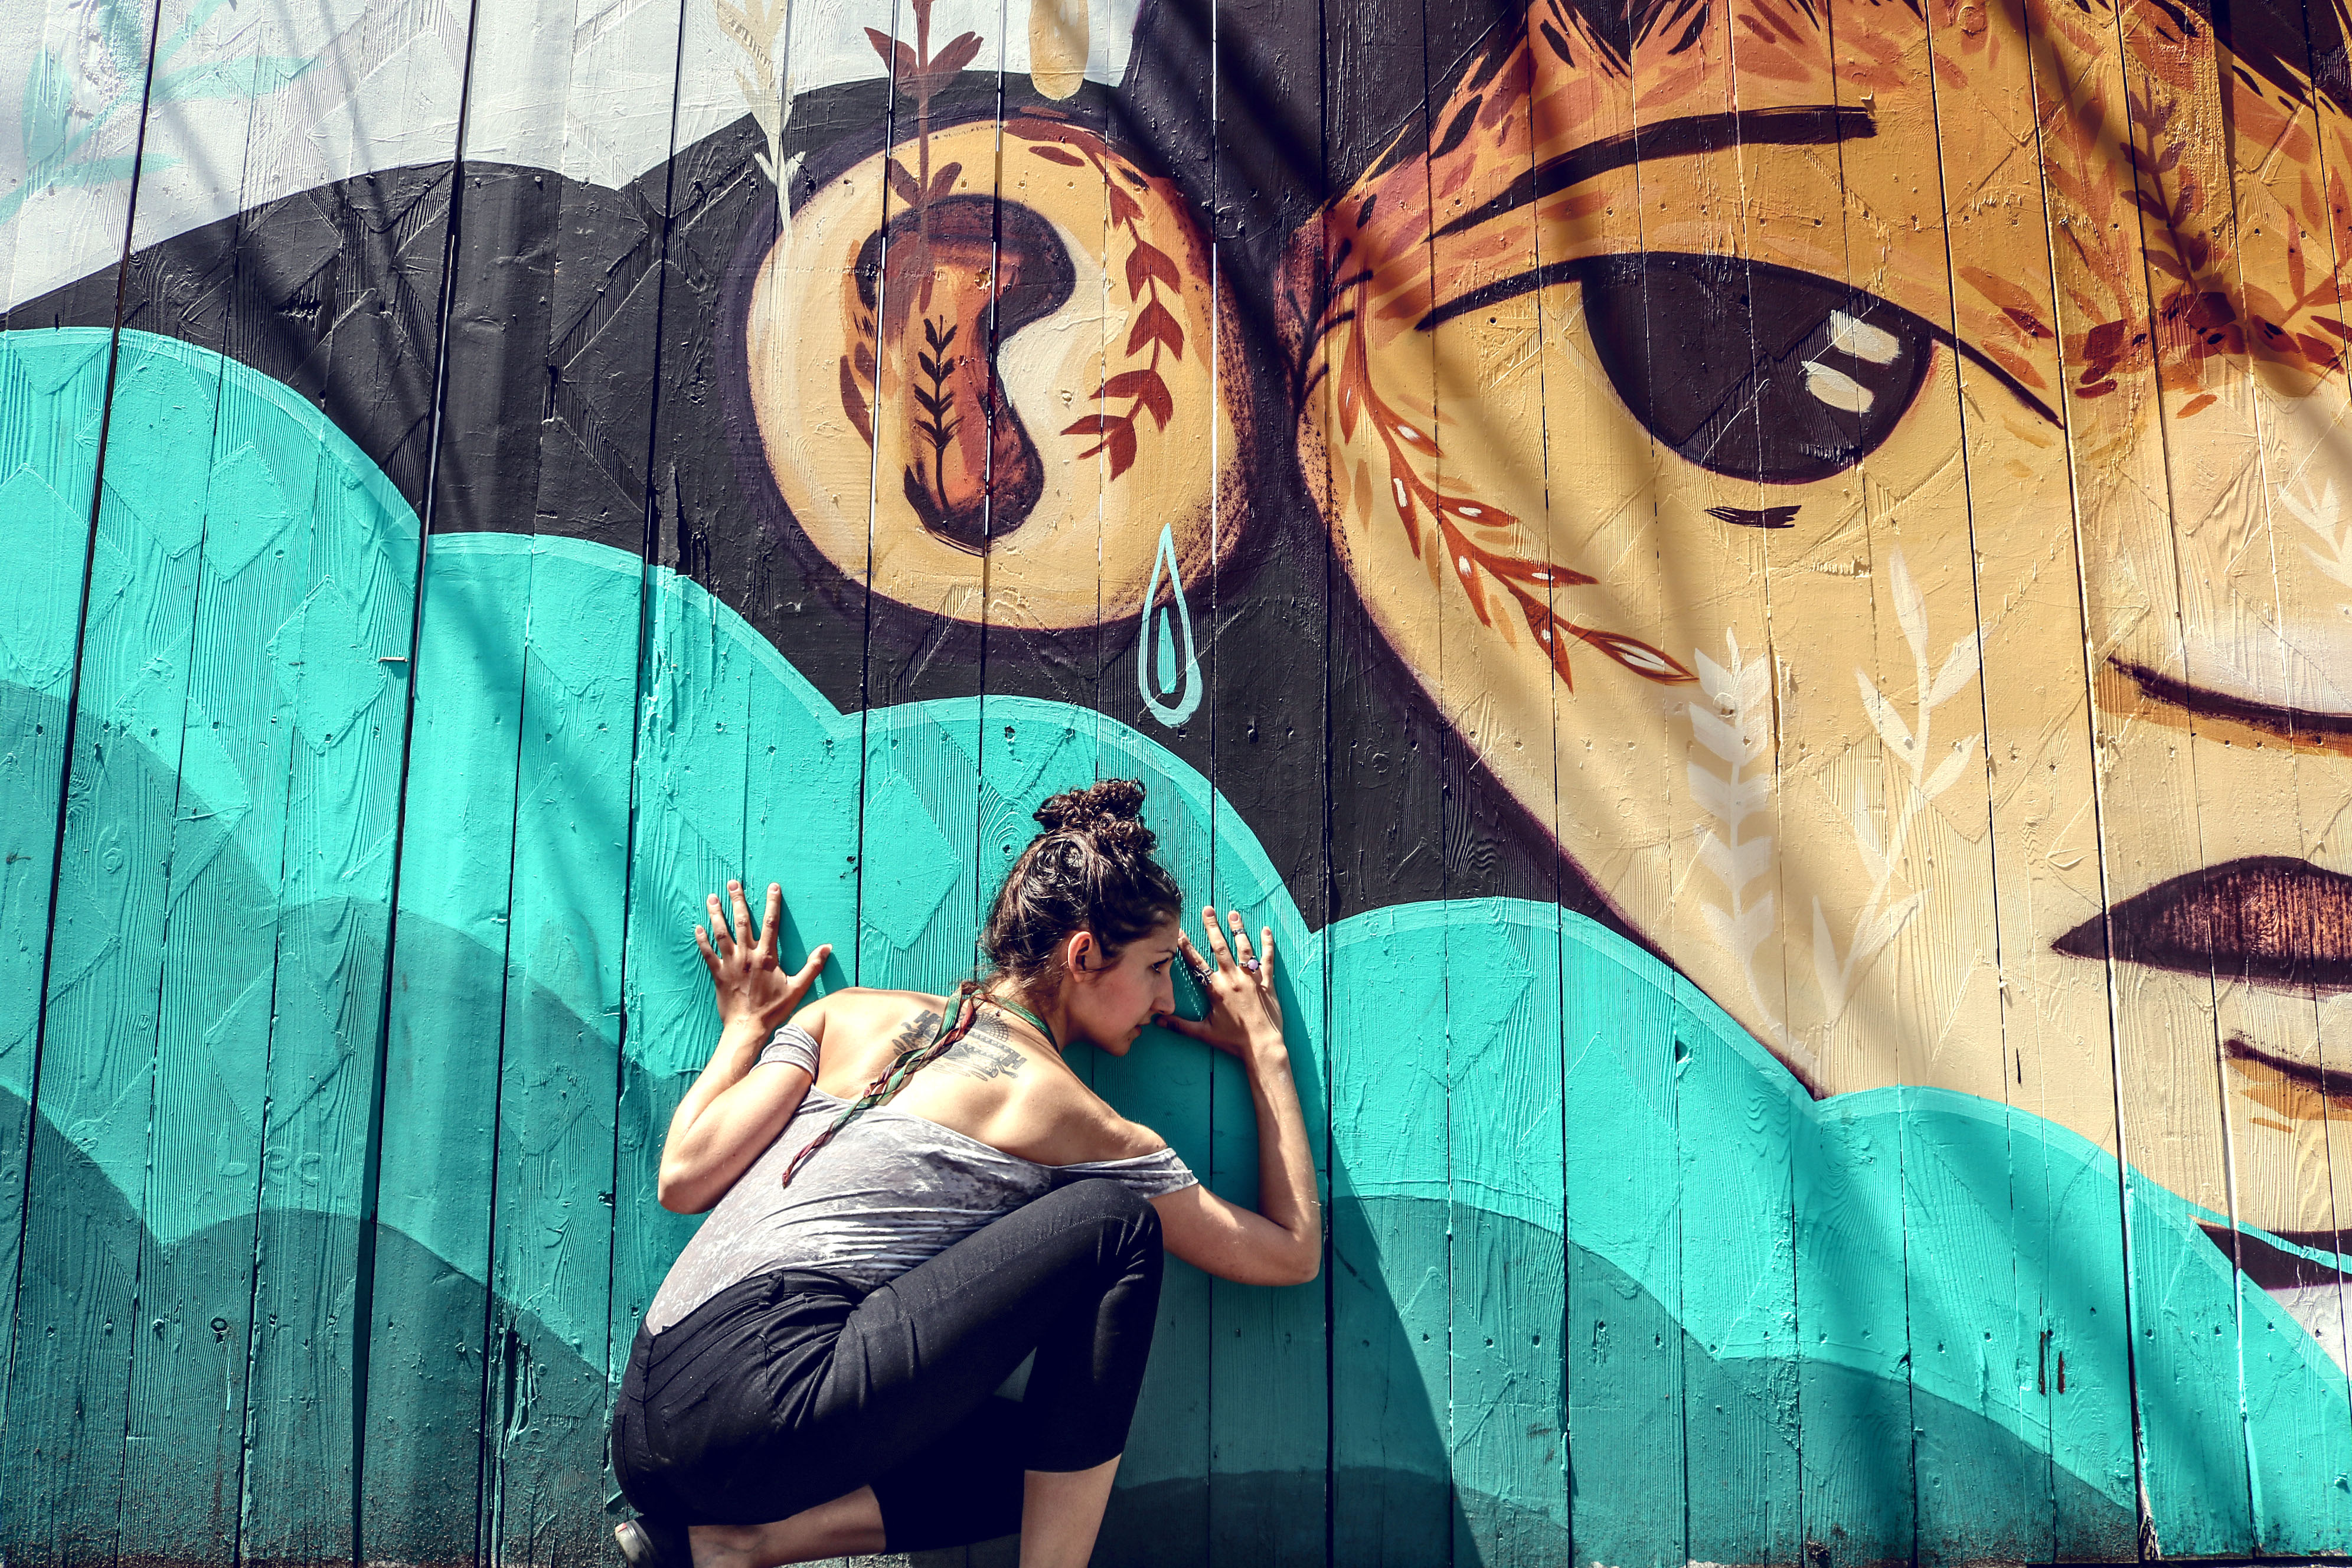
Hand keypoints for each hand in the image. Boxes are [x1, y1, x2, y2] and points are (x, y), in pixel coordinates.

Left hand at [694, 881, 830, 1032]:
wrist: (748, 1027)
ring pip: (721, 933)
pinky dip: (701, 940)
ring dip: (716, 914)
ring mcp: (730, 963)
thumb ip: (812, 966)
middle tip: (733, 883)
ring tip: (712, 897)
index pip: (771, 923)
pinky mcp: (718, 974)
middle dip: (737, 900)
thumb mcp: (798, 988)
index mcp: (766, 956)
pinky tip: (697, 927)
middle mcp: (746, 955)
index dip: (772, 903)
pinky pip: (707, 953)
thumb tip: (827, 948)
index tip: (772, 887)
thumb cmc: (774, 1009)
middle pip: (741, 921)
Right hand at [1159, 906, 1282, 1059]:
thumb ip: (1179, 1025)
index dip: (1185, 946)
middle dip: (1212, 927)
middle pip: (1220, 947)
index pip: (1196, 962)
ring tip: (1233, 913)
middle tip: (1208, 909)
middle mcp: (1232, 979)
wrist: (1261, 1046)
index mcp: (1215, 989)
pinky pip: (1267, 959)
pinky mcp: (1267, 982)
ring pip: (1243, 948)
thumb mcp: (1203, 1032)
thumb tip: (1157, 1022)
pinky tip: (1266, 931)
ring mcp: (1251, 979)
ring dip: (1238, 929)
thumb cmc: (1232, 1041)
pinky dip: (1267, 944)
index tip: (1178, 930)